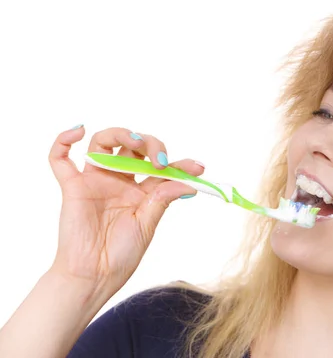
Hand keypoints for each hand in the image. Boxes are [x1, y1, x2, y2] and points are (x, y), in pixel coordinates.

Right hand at [47, 125, 203, 297]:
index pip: (161, 168)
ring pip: (103, 143)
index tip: (198, 168)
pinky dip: (63, 140)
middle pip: (133, 147)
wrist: (94, 276)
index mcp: (140, 191)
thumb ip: (162, 199)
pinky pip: (60, 159)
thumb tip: (187, 183)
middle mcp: (118, 181)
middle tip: (160, 161)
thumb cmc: (121, 255)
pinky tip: (78, 131)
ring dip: (121, 134)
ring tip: (136, 143)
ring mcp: (95, 181)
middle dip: (151, 145)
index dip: (180, 165)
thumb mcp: (147, 225)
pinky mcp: (73, 187)